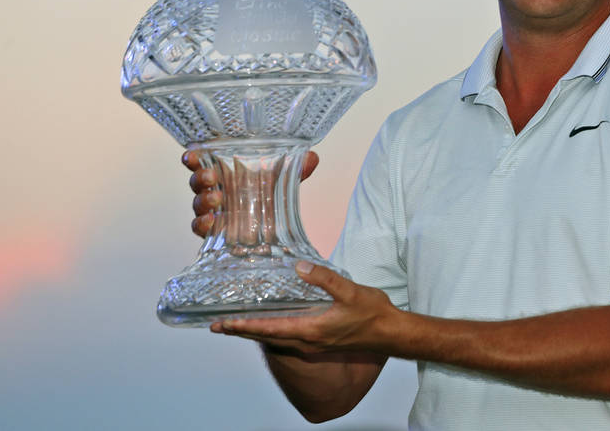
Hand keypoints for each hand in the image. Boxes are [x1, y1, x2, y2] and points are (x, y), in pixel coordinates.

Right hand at [182, 149, 319, 237]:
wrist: (272, 228)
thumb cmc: (269, 193)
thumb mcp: (283, 179)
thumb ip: (297, 168)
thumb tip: (312, 158)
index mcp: (224, 172)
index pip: (202, 161)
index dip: (193, 157)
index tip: (192, 154)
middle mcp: (214, 189)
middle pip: (197, 182)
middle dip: (200, 178)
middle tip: (212, 177)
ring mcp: (213, 211)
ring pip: (198, 204)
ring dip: (203, 200)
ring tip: (217, 199)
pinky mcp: (214, 232)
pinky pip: (200, 228)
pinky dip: (202, 224)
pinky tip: (211, 222)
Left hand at [210, 261, 398, 355]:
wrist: (390, 333)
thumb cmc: (372, 314)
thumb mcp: (350, 291)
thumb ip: (325, 279)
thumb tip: (300, 267)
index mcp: (311, 330)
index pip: (269, 329)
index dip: (244, 326)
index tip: (223, 324)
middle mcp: (308, 341)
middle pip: (267, 337)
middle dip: (242, 332)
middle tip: (218, 327)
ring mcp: (314, 343)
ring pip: (277, 339)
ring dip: (256, 333)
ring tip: (238, 326)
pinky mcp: (321, 340)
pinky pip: (288, 337)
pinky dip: (273, 331)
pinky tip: (272, 323)